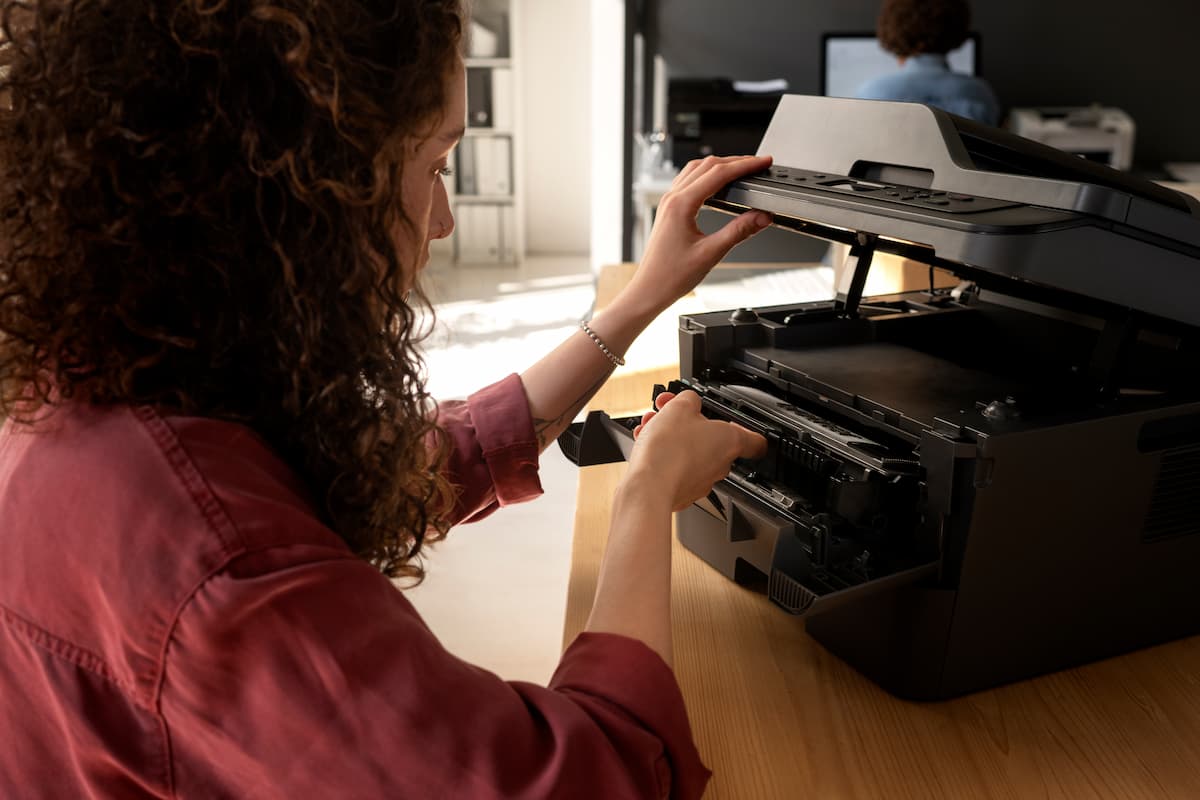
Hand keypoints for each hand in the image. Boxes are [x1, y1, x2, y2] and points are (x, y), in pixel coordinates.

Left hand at [627, 154, 774, 315]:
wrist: (649, 290)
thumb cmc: (671, 276)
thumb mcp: (711, 253)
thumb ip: (739, 232)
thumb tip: (762, 217)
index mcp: (681, 205)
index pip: (719, 173)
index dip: (745, 165)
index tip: (763, 163)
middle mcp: (672, 199)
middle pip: (708, 166)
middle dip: (736, 162)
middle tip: (758, 164)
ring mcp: (668, 203)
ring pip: (696, 170)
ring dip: (720, 165)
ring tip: (742, 169)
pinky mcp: (668, 210)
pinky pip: (688, 181)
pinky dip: (706, 175)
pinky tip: (717, 183)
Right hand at [627, 390, 766, 511]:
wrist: (649, 485)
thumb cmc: (669, 450)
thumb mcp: (680, 407)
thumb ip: (689, 399)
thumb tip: (689, 401)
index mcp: (730, 441)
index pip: (756, 442)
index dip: (750, 430)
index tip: (740, 423)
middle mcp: (720, 465)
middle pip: (712, 439)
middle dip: (689, 423)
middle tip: (672, 413)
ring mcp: (702, 481)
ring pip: (690, 452)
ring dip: (672, 437)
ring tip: (652, 426)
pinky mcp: (682, 492)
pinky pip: (675, 468)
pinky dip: (663, 456)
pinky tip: (646, 445)